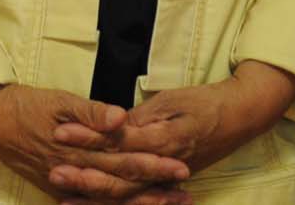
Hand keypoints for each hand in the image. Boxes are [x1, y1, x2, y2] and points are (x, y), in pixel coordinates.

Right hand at [0, 85, 191, 203]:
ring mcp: (66, 183)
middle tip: (184, 190)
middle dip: (155, 188)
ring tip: (169, 202)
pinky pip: (90, 202)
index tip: (181, 166)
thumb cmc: (28, 105)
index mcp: (80, 148)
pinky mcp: (57, 187)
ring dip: (140, 201)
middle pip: (122, 183)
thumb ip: (91, 111)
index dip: (153, 164)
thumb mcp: (59, 100)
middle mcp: (76, 171)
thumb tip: (121, 119)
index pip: (124, 159)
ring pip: (110, 197)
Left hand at [58, 61, 294, 193]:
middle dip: (84, 175)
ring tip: (63, 196)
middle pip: (119, 176)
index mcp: (164, 139)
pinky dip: (116, 204)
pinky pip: (138, 200)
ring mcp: (167, 179)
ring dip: (95, 196)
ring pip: (127, 195)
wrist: (240, 117)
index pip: (119, 140)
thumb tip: (113, 123)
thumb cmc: (204, 102)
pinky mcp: (167, 184)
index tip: (60, 131)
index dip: (88, 136)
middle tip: (53, 171)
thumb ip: (142, 116)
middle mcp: (165, 165)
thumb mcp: (172, 100)